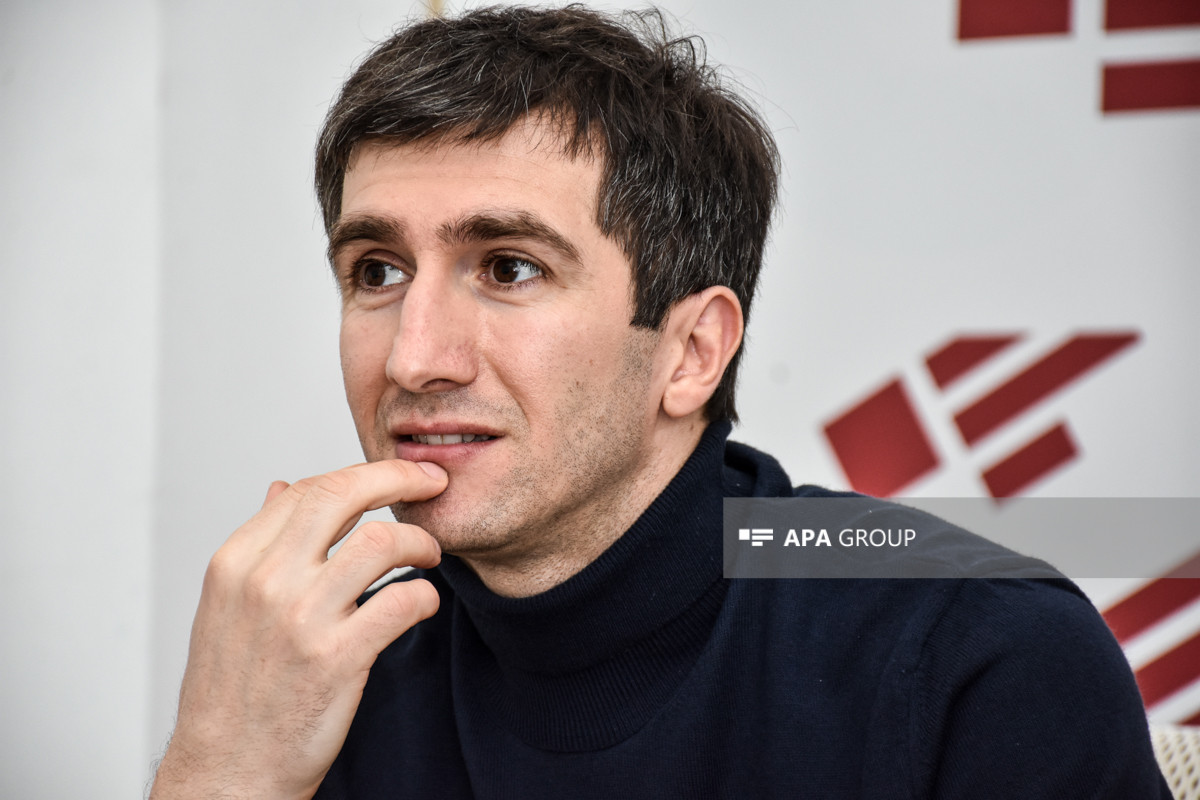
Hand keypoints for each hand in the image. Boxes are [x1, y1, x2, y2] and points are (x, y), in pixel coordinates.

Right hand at [150, 459, 448, 799]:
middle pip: (343, 495)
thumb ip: (260, 543)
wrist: (226, 772)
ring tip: (430, 555)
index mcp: (235, 562)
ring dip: (420, 542)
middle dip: (400, 477)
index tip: (397, 474)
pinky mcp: (336, 658)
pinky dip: (426, 595)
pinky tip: (423, 603)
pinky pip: (402, 600)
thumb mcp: (227, 605)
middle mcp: (265, 581)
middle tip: (433, 484)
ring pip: (382, 541)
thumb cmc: (232, 691)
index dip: (363, 473)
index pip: (307, 488)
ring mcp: (300, 618)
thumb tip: (280, 486)